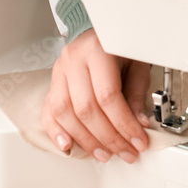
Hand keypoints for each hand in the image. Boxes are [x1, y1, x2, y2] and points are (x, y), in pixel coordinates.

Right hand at [41, 29, 150, 161]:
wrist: (100, 33)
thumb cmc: (119, 48)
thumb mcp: (136, 65)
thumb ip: (136, 95)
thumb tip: (139, 124)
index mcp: (97, 51)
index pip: (108, 96)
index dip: (124, 124)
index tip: (138, 141)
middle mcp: (73, 60)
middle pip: (85, 108)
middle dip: (108, 137)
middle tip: (125, 152)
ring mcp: (59, 71)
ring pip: (65, 113)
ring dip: (86, 140)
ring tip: (104, 154)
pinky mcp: (52, 83)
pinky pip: (48, 111)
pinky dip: (56, 132)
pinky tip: (68, 145)